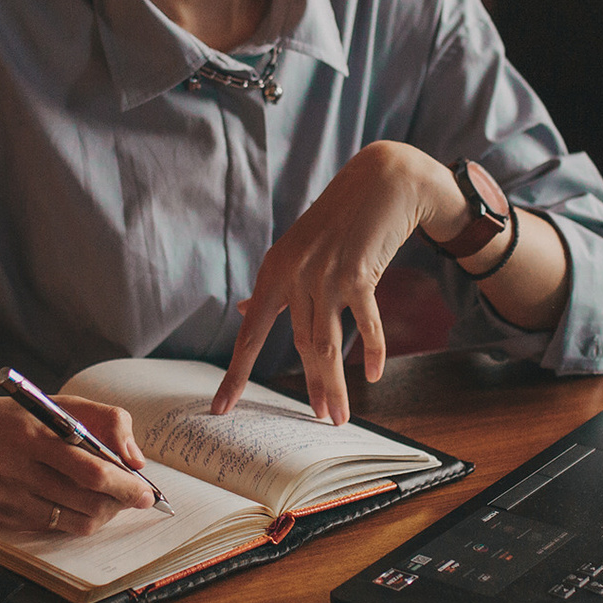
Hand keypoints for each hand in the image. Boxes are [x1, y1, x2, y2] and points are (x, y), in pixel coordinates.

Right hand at [0, 391, 155, 535]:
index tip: (147, 492)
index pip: (90, 471)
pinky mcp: (1, 518)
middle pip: (86, 502)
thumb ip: (106, 421)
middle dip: (119, 503)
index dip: (125, 486)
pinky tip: (75, 501)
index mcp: (31, 435)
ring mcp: (6, 499)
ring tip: (110, 500)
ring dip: (102, 514)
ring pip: (75, 522)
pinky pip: (54, 528)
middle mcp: (14, 470)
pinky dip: (74, 517)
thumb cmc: (18, 418)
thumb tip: (136, 460)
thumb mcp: (61, 404)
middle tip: (134, 497)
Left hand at [215, 142, 460, 424]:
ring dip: (334, 384)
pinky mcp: (359, 273)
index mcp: (274, 272)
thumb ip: (274, 285)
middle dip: (310, 388)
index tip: (220, 408)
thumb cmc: (339, 218)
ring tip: (339, 415)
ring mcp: (326, 275)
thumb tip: (247, 312)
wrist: (383, 181)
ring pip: (327, 345)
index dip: (235, 374)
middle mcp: (294, 275)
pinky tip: (373, 375)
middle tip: (318, 421)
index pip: (249, 335)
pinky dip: (371, 351)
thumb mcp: (297, 249)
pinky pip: (365, 324)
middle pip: (298, 348)